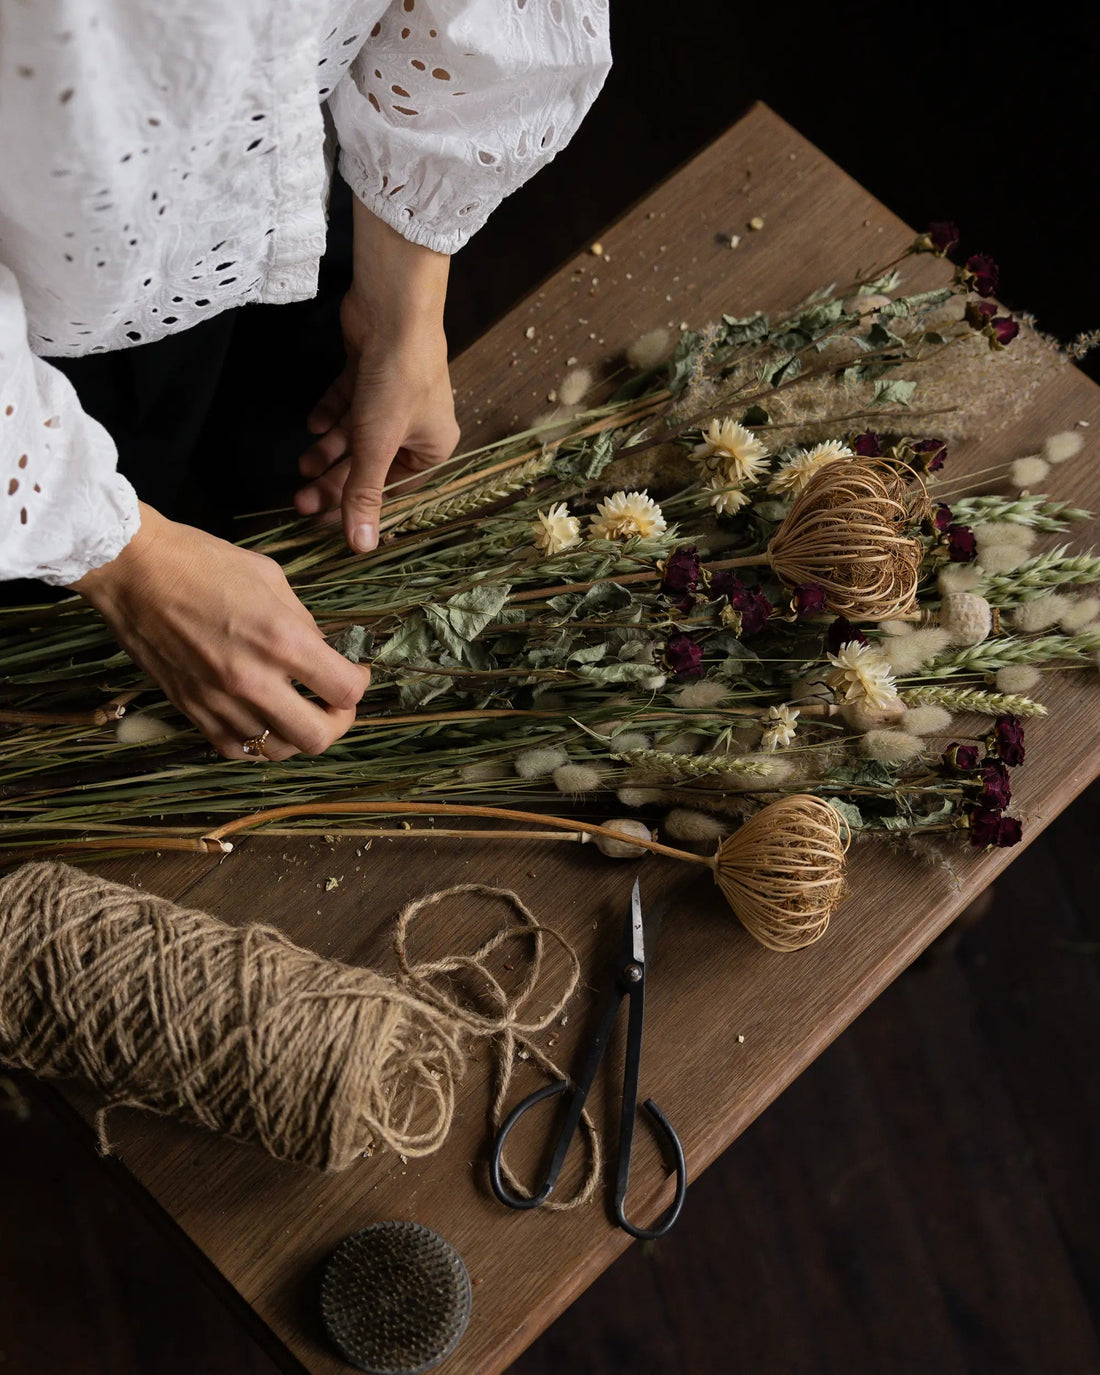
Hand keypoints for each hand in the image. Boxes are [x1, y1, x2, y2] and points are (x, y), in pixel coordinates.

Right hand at [71, 503, 370, 759]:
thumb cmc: (202, 563)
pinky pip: (235, 749)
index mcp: (281, 641)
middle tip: (334, 701)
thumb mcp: (271, 578)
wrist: (133, 570)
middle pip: (319, 737)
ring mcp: (219, 702)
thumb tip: (322, 651)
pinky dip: (255, 740)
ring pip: (277, 750)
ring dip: (297, 734)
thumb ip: (302, 622)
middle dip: (338, 721)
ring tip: (298, 710)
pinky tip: (260, 718)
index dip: (359, 683)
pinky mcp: (191, 711)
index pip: (345, 690)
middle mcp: (253, 680)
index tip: (354, 671)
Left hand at [294, 200, 459, 551]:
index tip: (322, 518)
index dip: (354, 503)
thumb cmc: (397, 377)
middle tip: (299, 497)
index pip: (390, 488)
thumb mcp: (376, 444)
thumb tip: (362, 546)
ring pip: (356, 433)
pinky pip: (347, 402)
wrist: (393, 307)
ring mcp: (393, 396)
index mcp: (432, 447)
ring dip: (329, 450)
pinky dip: (330, 414)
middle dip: (334, 479)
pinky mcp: (371, 371)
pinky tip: (312, 425)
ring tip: (301, 463)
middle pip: (368, 462)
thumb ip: (364, 495)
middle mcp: (417, 424)